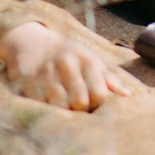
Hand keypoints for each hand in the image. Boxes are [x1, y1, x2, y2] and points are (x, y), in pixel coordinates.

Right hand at [0, 22, 132, 111]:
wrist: (30, 42)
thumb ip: (108, 78)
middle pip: (80, 102)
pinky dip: (47, 110)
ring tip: (64, 108)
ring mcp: (45, 74)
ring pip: (60, 106)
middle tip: (78, 110)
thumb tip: (127, 95)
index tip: (94, 106)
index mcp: (86, 60)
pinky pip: (41, 106)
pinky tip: (48, 105)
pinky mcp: (27, 82)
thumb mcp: (90, 60)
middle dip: (81, 111)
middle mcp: (66, 65)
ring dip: (64, 112)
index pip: (99, 93)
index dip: (98, 105)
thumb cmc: (68, 55)